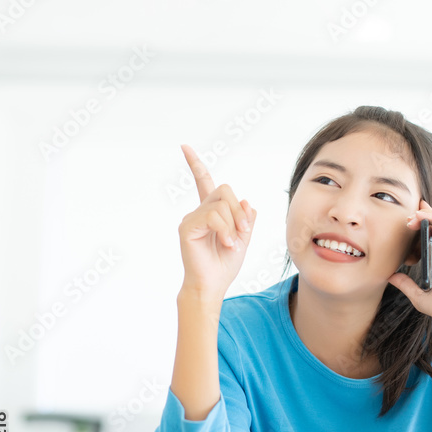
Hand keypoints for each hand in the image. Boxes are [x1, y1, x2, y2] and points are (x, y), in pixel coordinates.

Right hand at [177, 144, 256, 299]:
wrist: (213, 285)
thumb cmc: (225, 263)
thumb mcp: (244, 237)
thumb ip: (246, 217)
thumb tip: (247, 201)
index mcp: (211, 211)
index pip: (203, 182)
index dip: (195, 164)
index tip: (184, 146)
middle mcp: (199, 211)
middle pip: (224, 190)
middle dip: (239, 209)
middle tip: (243, 231)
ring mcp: (191, 218)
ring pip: (222, 204)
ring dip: (234, 224)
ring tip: (231, 243)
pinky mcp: (187, 227)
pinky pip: (214, 216)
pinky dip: (225, 230)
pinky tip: (226, 244)